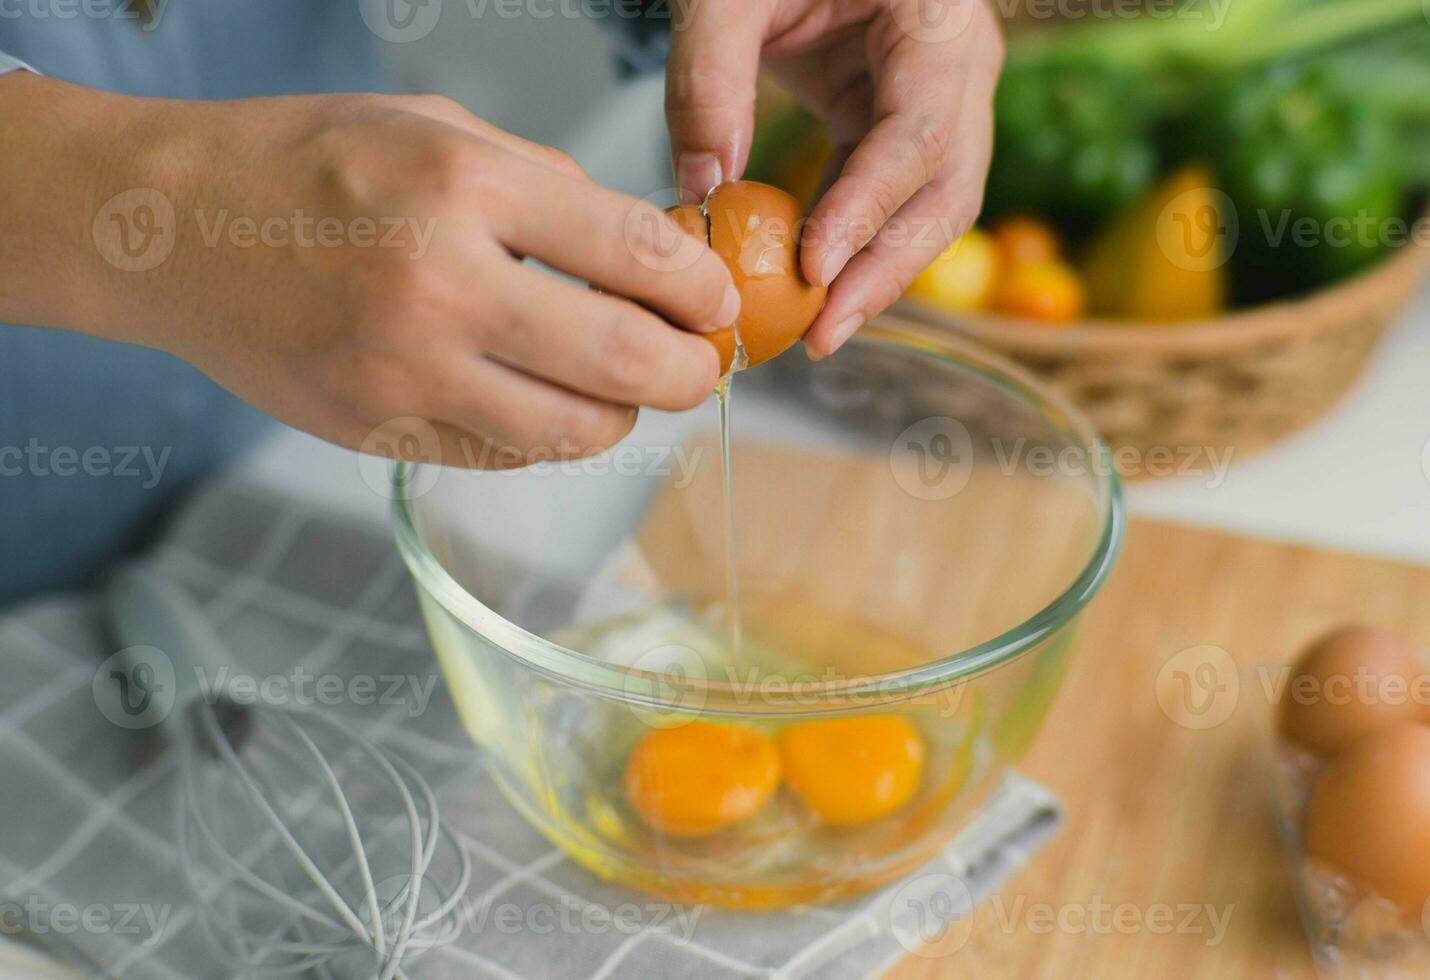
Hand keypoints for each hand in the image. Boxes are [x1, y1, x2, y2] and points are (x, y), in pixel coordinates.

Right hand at [4, 76, 737, 467]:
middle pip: (625, 363)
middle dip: (690, 372)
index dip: (702, 288)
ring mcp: (403, 375)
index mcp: (463, 190)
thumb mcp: (436, 129)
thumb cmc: (306, 163)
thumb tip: (653, 249)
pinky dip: (546, 435)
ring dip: (624, 415)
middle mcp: (439, 289)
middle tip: (701, 365)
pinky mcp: (377, 432)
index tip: (719, 302)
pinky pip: (504, 455)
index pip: (636, 253)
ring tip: (625, 387)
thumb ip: (550, 189)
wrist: (170, 229)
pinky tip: (544, 398)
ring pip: (573, 433)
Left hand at [665, 0, 1002, 356]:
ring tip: (818, 330)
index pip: (919, 131)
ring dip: (878, 274)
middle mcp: (959, 62)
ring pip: (933, 207)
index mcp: (938, 16)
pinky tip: (813, 288)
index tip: (814, 267)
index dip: (869, 207)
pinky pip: (893, 197)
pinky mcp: (899, 122)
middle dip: (886, 270)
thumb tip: (700, 191)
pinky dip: (857, 245)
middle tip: (821, 332)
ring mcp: (940, 97)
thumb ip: (708, 79)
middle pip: (948, 189)